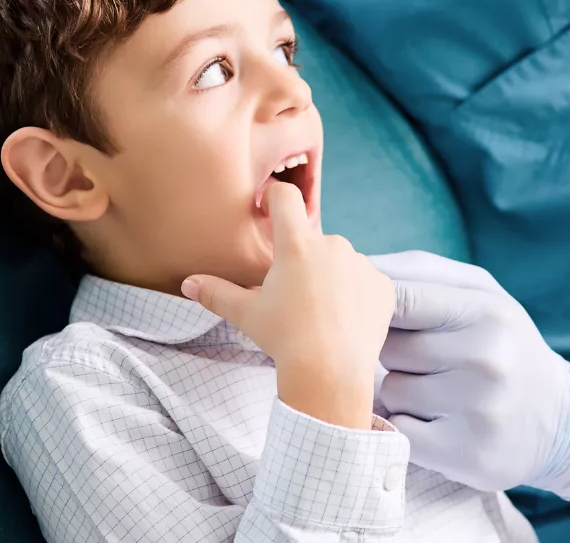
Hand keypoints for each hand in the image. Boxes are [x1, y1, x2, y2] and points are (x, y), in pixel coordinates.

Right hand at [183, 182, 393, 428]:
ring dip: (330, 278)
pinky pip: (365, 282)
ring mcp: (361, 264)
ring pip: (340, 262)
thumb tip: (187, 283)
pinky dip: (356, 296)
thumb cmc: (284, 338)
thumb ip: (216, 293)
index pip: (285, 198)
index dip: (274, 196)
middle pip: (313, 240)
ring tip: (320, 314)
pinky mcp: (382, 284)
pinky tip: (344, 321)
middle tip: (294, 296)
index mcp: (296, 244)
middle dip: (303, 260)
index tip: (267, 208)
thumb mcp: (246, 314)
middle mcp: (332, 245)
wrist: (330, 372)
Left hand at [372, 251, 569, 498]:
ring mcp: (478, 409)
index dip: (376, 306)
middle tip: (427, 359)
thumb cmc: (504, 344)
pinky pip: (399, 431)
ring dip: (401, 391)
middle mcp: (487, 358)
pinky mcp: (466, 454)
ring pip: (391, 390)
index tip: (371, 312)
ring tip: (438, 392)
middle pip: (389, 347)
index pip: (401, 298)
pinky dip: (407, 426)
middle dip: (395, 351)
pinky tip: (436, 422)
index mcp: (487, 311)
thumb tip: (356, 265)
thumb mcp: (480, 295)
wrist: (561, 419)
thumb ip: (420, 273)